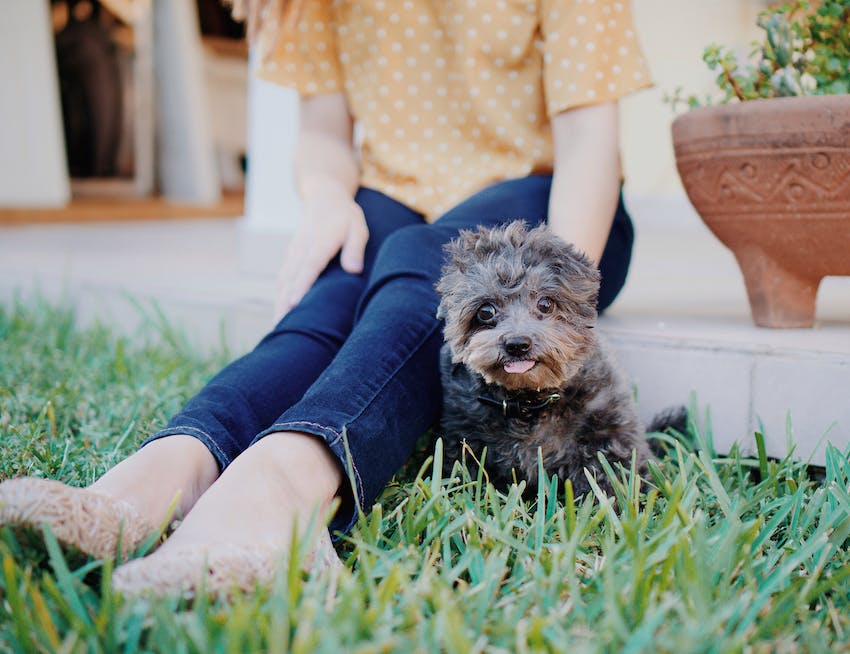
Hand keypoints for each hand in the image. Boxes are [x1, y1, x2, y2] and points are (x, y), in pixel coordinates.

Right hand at [274, 188, 367, 320]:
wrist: (323, 199)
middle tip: (282, 327)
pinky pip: (282, 280)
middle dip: (284, 302)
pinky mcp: (290, 258)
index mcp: (320, 241)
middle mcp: (302, 248)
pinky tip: (279, 315)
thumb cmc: (345, 217)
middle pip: (290, 279)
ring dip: (279, 303)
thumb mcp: (358, 227)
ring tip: (278, 328)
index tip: (294, 303)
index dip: (301, 285)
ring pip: (283, 281)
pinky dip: (278, 297)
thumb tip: (353, 270)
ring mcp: (293, 253)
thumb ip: (355, 248)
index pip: (309, 266)